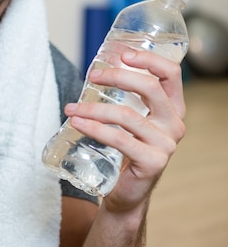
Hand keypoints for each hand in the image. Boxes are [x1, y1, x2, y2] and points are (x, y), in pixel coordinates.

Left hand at [64, 50, 185, 210]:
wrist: (127, 192)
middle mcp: (175, 124)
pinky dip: (95, 129)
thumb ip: (125, 97)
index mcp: (173, 108)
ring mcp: (166, 144)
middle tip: (93, 76)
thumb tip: (97, 69)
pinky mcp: (153, 161)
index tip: (123, 54)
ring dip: (94, 109)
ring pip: (127, 115)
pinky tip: (77, 124)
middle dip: (117, 77)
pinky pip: (120, 139)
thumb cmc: (126, 150)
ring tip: (71, 109)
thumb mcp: (131, 119)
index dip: (149, 59)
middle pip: (150, 88)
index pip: (171, 74)